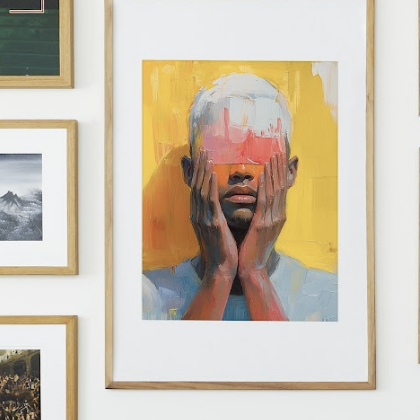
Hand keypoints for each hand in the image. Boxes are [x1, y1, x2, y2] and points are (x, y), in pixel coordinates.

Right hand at [189, 146, 238, 283]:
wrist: (222, 268)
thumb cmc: (223, 250)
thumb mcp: (217, 229)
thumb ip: (215, 215)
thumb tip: (219, 205)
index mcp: (198, 216)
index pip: (196, 189)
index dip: (198, 173)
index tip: (201, 158)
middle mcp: (198, 215)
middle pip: (195, 186)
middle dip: (198, 167)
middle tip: (201, 150)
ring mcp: (203, 219)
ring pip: (201, 190)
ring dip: (204, 171)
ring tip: (206, 155)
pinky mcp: (213, 223)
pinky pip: (210, 201)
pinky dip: (210, 185)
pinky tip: (213, 174)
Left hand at [237, 153, 286, 285]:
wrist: (251, 268)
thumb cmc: (252, 249)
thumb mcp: (260, 229)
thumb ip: (262, 214)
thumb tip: (260, 200)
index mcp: (278, 216)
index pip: (281, 190)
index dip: (280, 173)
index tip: (278, 158)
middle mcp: (278, 217)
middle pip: (280, 188)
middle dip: (279, 169)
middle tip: (279, 151)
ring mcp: (272, 221)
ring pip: (273, 193)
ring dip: (272, 174)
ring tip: (272, 158)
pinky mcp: (262, 226)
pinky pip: (263, 204)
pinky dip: (263, 189)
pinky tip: (261, 178)